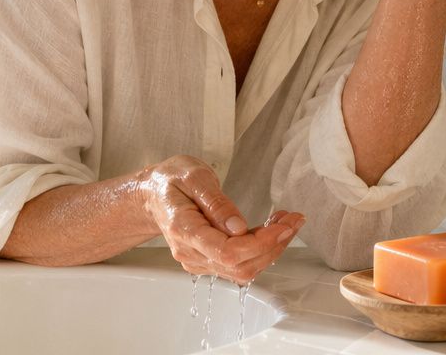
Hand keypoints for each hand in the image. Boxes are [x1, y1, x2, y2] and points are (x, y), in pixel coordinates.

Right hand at [139, 154, 304, 284]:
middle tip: (293, 220)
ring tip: (285, 222)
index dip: (261, 244)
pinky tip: (270, 230)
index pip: (228, 252)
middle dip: (274, 246)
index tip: (283, 225)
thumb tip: (239, 228)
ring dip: (271, 249)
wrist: (152, 194)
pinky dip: (260, 250)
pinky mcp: (206, 261)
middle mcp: (190, 252)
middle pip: (240, 267)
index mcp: (184, 230)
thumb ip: (216, 202)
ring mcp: (198, 260)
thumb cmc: (171, 180)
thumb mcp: (194, 176)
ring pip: (242, 270)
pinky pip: (238, 265)